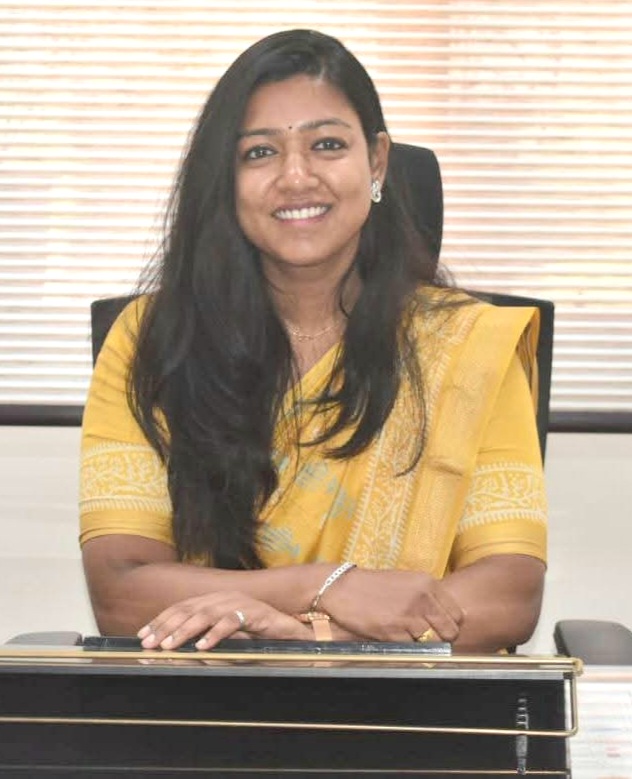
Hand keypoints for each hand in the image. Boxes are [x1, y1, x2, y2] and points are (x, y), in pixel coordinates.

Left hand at [137, 590, 311, 649]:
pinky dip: (214, 634)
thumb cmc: (254, 631)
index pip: (181, 607)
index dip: (161, 620)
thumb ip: (203, 632)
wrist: (289, 627)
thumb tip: (173, 644)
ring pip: (205, 614)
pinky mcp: (254, 613)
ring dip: (185, 630)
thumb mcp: (224, 631)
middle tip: (150, 643)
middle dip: (166, 626)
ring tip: (170, 645)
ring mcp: (238, 603)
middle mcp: (223, 597)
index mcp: (214, 599)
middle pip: (188, 609)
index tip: (143, 636)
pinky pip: (230, 622)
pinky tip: (202, 646)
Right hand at [321, 568, 463, 642]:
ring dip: (423, 644)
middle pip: (451, 631)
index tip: (439, 627)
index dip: (449, 624)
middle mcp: (423, 599)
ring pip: (433, 643)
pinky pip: (412, 648)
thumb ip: (427, 597)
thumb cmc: (374, 585)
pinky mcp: (394, 633)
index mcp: (428, 584)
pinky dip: (406, 647)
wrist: (341, 588)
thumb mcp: (406, 581)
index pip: (457, 614)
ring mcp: (410, 617)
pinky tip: (394, 636)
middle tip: (426, 637)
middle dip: (441, 637)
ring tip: (407, 636)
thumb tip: (446, 618)